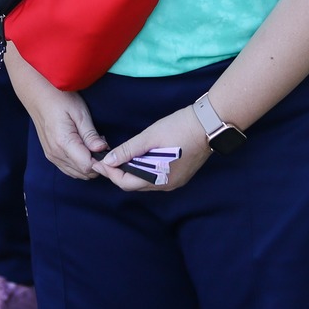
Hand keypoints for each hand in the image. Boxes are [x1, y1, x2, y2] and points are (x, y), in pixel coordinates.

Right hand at [7, 46, 108, 178]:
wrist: (38, 94)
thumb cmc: (60, 99)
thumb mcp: (80, 113)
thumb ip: (90, 135)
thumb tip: (103, 150)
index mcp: (63, 143)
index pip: (87, 166)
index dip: (102, 163)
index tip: (111, 154)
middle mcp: (55, 154)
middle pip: (83, 173)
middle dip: (97, 164)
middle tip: (104, 145)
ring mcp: (51, 155)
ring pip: (76, 173)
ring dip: (89, 165)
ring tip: (94, 145)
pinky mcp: (50, 154)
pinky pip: (68, 168)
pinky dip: (79, 164)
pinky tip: (84, 149)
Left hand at [96, 105, 211, 192]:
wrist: (209, 123)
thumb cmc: (179, 127)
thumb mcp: (150, 136)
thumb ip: (128, 150)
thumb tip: (108, 160)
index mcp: (159, 178)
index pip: (126, 183)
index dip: (110, 173)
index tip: (98, 162)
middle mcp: (167, 185)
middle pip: (134, 185)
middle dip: (117, 173)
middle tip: (104, 160)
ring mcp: (175, 181)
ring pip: (145, 182)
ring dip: (130, 172)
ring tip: (118, 157)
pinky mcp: (180, 175)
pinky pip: (155, 178)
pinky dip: (142, 170)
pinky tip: (137, 158)